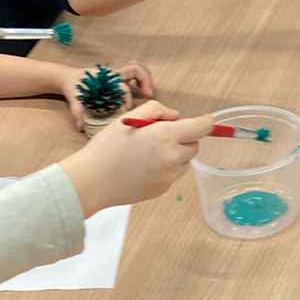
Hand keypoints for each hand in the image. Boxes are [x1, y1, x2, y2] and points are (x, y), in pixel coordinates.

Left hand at [57, 59, 156, 134]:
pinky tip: (143, 94)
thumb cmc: (73, 87)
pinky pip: (134, 74)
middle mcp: (113, 73)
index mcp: (105, 78)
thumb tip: (81, 127)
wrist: (68, 77)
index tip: (127, 110)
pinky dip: (142, 81)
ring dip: (146, 79)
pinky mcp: (118, 76)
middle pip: (136, 68)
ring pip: (137, 69)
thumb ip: (78, 113)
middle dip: (145, 81)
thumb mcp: (74, 99)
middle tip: (149, 95)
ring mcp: (117, 73)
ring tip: (149, 94)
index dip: (127, 98)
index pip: (122, 86)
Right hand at [63, 105, 214, 211]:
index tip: (205, 121)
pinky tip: (143, 167)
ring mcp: (169, 177)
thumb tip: (175, 117)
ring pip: (184, 162)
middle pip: (194, 146)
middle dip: (184, 139)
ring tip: (148, 153)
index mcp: (165, 136)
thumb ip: (157, 110)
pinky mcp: (163, 190)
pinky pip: (172, 175)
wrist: (93, 181)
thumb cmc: (107, 147)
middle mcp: (172, 157)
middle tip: (162, 136)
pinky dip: (164, 169)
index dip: (205, 122)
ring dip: (175, 155)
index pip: (201, 128)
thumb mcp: (128, 118)